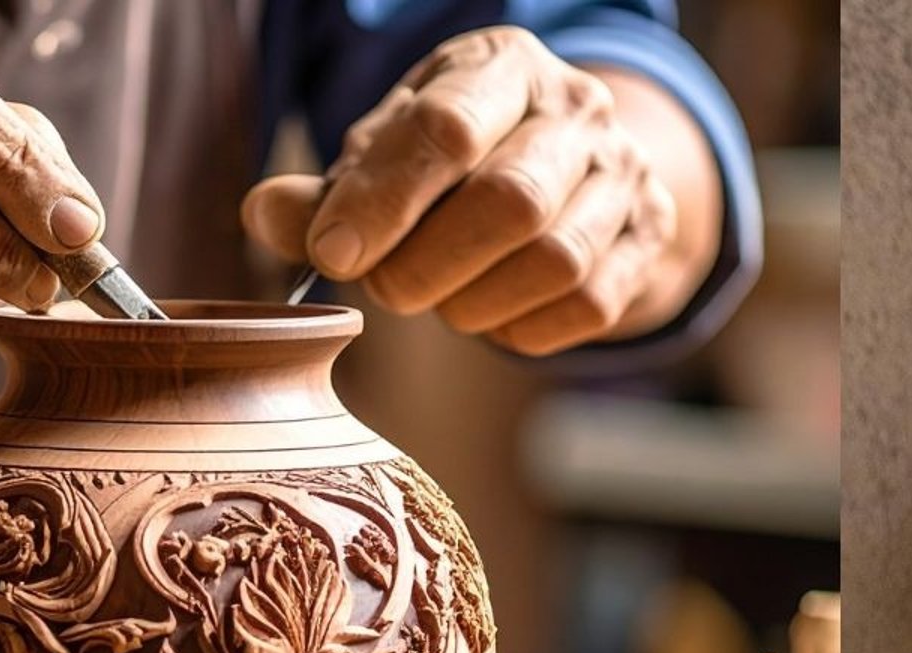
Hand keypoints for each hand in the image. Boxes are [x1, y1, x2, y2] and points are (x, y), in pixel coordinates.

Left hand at [244, 27, 700, 355]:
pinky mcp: (647, 240)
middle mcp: (577, 110)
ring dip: (473, 301)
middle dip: (428, 264)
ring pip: (553, 260)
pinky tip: (491, 309)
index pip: (449, 127)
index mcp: (501, 68)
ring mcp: (624, 175)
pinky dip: (520, 325)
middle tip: (386, 288)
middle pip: (510, 200)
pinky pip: (586, 305)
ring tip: (440, 296)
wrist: (567, 174)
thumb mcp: (385, 157)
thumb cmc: (452, 164)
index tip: (335, 254)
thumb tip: (265, 214)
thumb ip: (324, 194)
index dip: (384, 200)